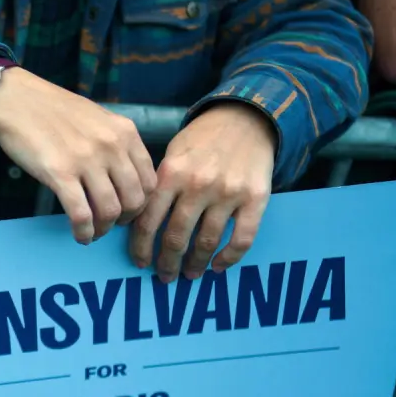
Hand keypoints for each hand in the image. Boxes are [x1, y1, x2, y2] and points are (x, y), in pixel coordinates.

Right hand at [0, 68, 157, 243]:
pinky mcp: (60, 173)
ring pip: (110, 210)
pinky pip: (81, 213)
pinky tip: (79, 235)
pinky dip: (83, 231)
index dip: (142, 204)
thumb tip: (120, 177)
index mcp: (125, 132)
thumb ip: (114, 143)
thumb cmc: (52, 109)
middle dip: (125, 220)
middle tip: (110, 224)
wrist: (15, 99)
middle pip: (135, 200)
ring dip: (103, 229)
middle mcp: (112, 146)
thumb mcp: (97, 118)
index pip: (150, 180)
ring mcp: (86, 160)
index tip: (127, 211)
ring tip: (93, 232)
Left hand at [130, 102, 276, 281]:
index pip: (148, 220)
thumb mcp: (171, 155)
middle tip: (164, 276)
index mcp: (171, 173)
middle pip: (176, 236)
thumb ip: (159, 187)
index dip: (141, 247)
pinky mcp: (255, 199)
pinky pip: (241, 238)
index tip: (140, 262)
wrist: (245, 120)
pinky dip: (228, 257)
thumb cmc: (201, 140)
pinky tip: (218, 265)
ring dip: (195, 263)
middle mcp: (197, 185)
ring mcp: (228, 193)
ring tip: (190, 274)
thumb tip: (140, 224)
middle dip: (167, 262)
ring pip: (206, 241)